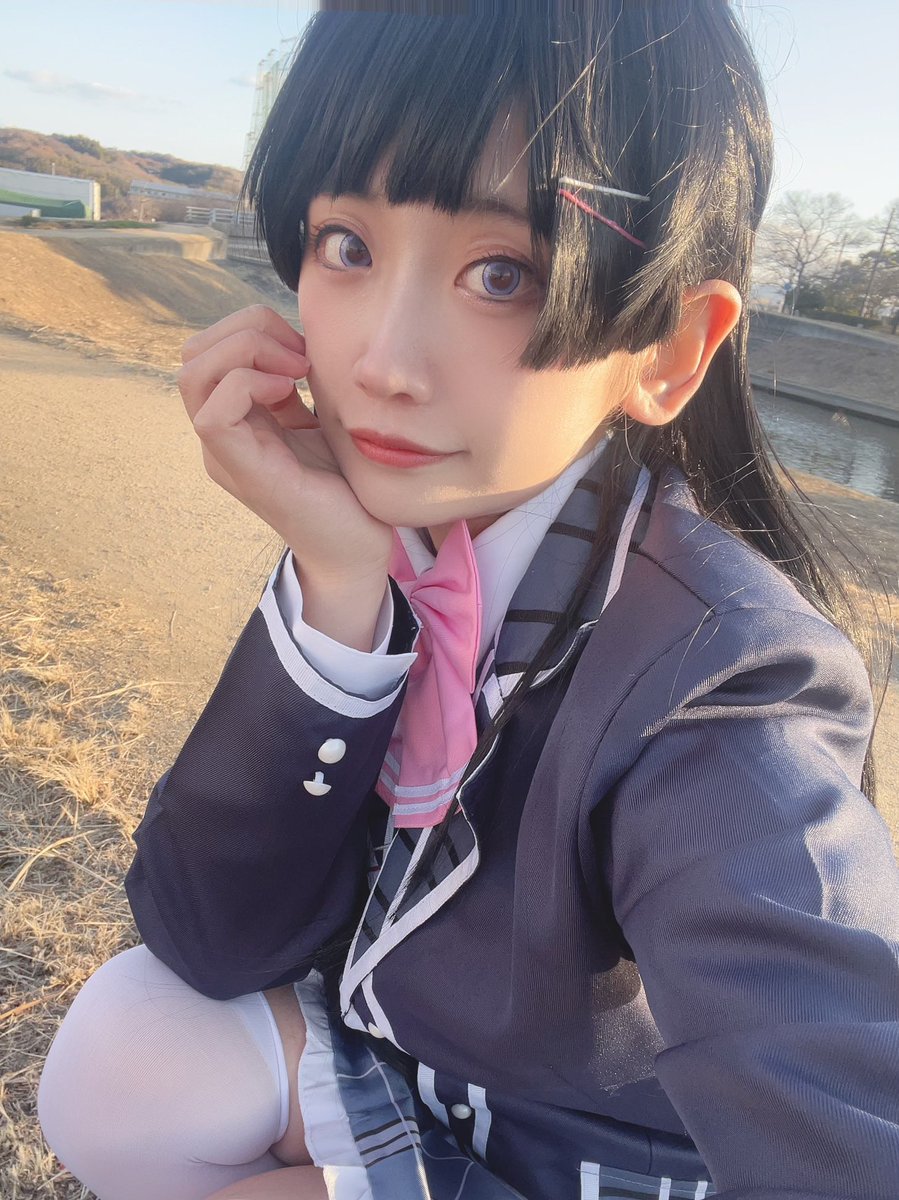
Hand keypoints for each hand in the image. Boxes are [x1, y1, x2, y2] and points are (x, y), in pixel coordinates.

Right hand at [178, 305, 392, 586]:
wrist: (360, 549)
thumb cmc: (348, 488)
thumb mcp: (320, 420)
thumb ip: (298, 384)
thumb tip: (298, 337)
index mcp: (237, 420)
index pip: (209, 349)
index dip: (252, 326)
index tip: (304, 346)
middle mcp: (220, 437)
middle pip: (194, 354)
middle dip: (247, 331)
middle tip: (300, 354)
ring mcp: (225, 456)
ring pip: (194, 374)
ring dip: (248, 351)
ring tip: (295, 369)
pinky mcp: (242, 474)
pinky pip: (212, 415)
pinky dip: (248, 384)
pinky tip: (289, 392)